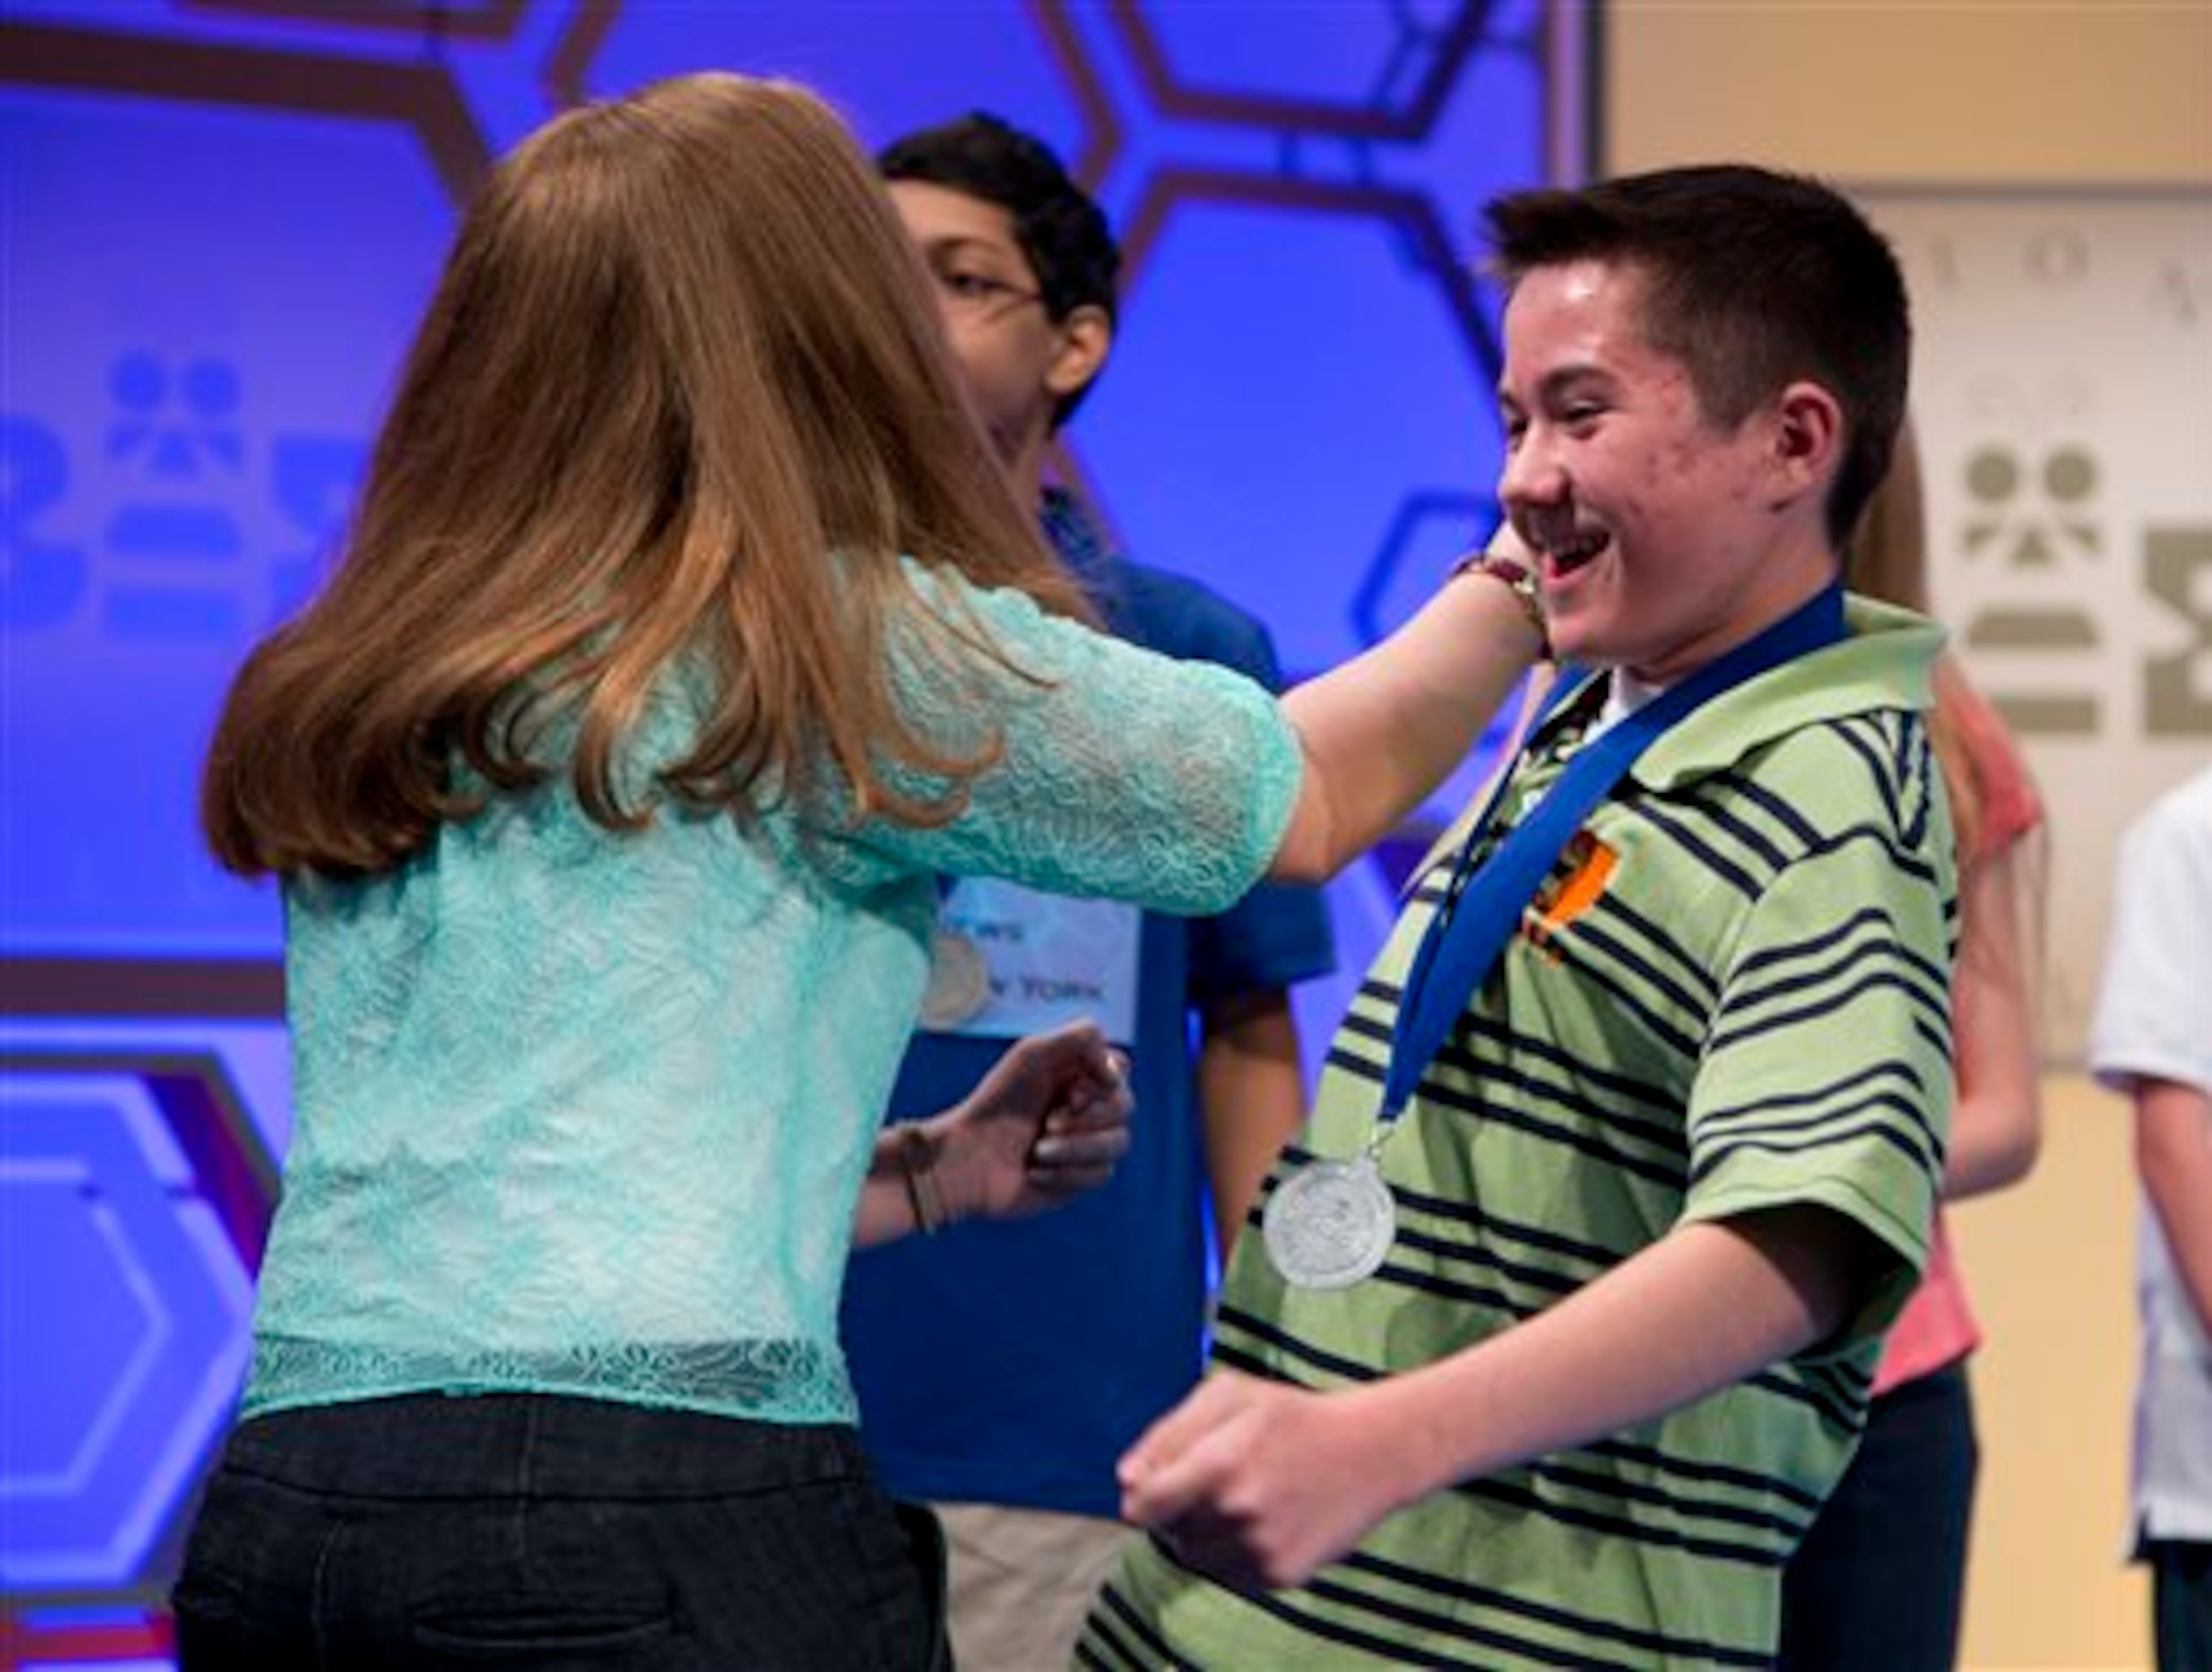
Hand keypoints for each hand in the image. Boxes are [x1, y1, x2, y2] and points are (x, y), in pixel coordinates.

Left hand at [924, 1019, 1131, 1223]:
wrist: (966, 1160)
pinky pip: (1101, 1174)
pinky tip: (1034, 1172)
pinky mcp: (1081, 1178)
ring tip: (1038, 1150)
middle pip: (1125, 1106)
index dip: (1103, 1079)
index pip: (1119, 1068)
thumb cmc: (996, 1102)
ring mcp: (1087, 1144)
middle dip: (1087, 1117)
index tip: (1071, 1089)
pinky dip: (1065, 1173)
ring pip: (1118, 1143)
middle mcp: (1088, 1108)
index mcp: (1079, 1074)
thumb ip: (1082, 1038)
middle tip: (1048, 1122)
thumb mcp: (1032, 1054)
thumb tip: (1118, 1068)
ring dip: (1075, 1147)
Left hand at [1117, 1370, 1403, 1592]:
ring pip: (1196, 1556)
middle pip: (1167, 1531)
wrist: (1370, 1451)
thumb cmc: (1289, 1416)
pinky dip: (1235, 1553)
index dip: (1142, 1495)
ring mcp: (1261, 1549)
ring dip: (1205, 1533)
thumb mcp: (1227, 1397)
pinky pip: (1230, 1575)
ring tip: (1244, 1498)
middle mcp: (1237, 1513)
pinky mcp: (1281, 1575)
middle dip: (1180, 1508)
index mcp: (1218, 1464)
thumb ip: (1167, 1435)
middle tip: (1219, 1480)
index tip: (1157, 1485)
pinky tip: (1265, 1520)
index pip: (1141, 1506)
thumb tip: (1125, 1480)